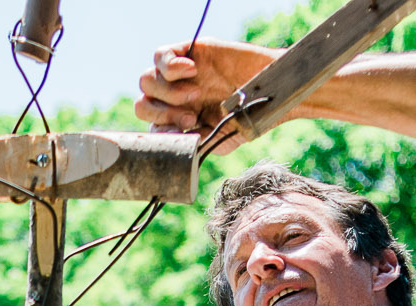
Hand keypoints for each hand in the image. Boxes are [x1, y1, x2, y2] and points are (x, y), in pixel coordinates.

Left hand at [135, 38, 274, 140]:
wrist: (271, 90)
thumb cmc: (247, 117)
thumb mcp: (221, 139)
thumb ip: (197, 143)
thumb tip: (175, 143)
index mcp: (177, 119)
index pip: (151, 126)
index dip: (160, 131)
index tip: (182, 133)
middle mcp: (173, 97)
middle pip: (143, 104)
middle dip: (163, 114)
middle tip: (191, 117)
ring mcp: (178, 74)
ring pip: (147, 81)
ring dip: (169, 92)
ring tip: (196, 94)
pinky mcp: (187, 51)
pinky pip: (160, 56)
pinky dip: (170, 65)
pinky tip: (192, 70)